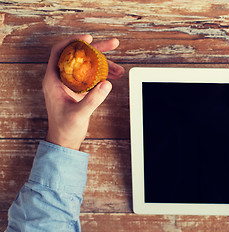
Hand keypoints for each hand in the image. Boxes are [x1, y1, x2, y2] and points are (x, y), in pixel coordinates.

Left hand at [43, 35, 123, 149]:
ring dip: (104, 64)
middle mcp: (61, 79)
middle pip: (79, 56)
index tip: (88, 38)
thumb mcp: (79, 114)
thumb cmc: (65, 128)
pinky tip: (113, 77)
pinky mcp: (78, 90)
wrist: (64, 140)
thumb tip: (107, 83)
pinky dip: (103, 75)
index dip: (74, 42)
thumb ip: (93, 99)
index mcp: (53, 80)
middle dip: (97, 50)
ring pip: (88, 66)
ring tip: (119, 68)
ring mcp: (70, 84)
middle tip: (113, 45)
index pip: (60, 52)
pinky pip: (91, 76)